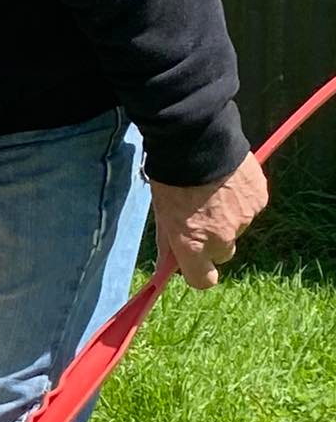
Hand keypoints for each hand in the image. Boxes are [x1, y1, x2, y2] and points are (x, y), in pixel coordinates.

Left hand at [149, 153, 268, 288]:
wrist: (197, 141)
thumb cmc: (172, 177)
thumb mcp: (162, 212)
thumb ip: (168, 240)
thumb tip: (168, 263)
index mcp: (193, 244)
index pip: (203, 280)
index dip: (199, 272)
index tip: (194, 264)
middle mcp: (221, 238)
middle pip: (223, 253)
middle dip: (213, 241)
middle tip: (202, 217)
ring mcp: (244, 219)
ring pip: (238, 227)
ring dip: (228, 216)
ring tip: (214, 190)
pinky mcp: (259, 200)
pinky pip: (251, 207)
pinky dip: (242, 199)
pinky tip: (228, 181)